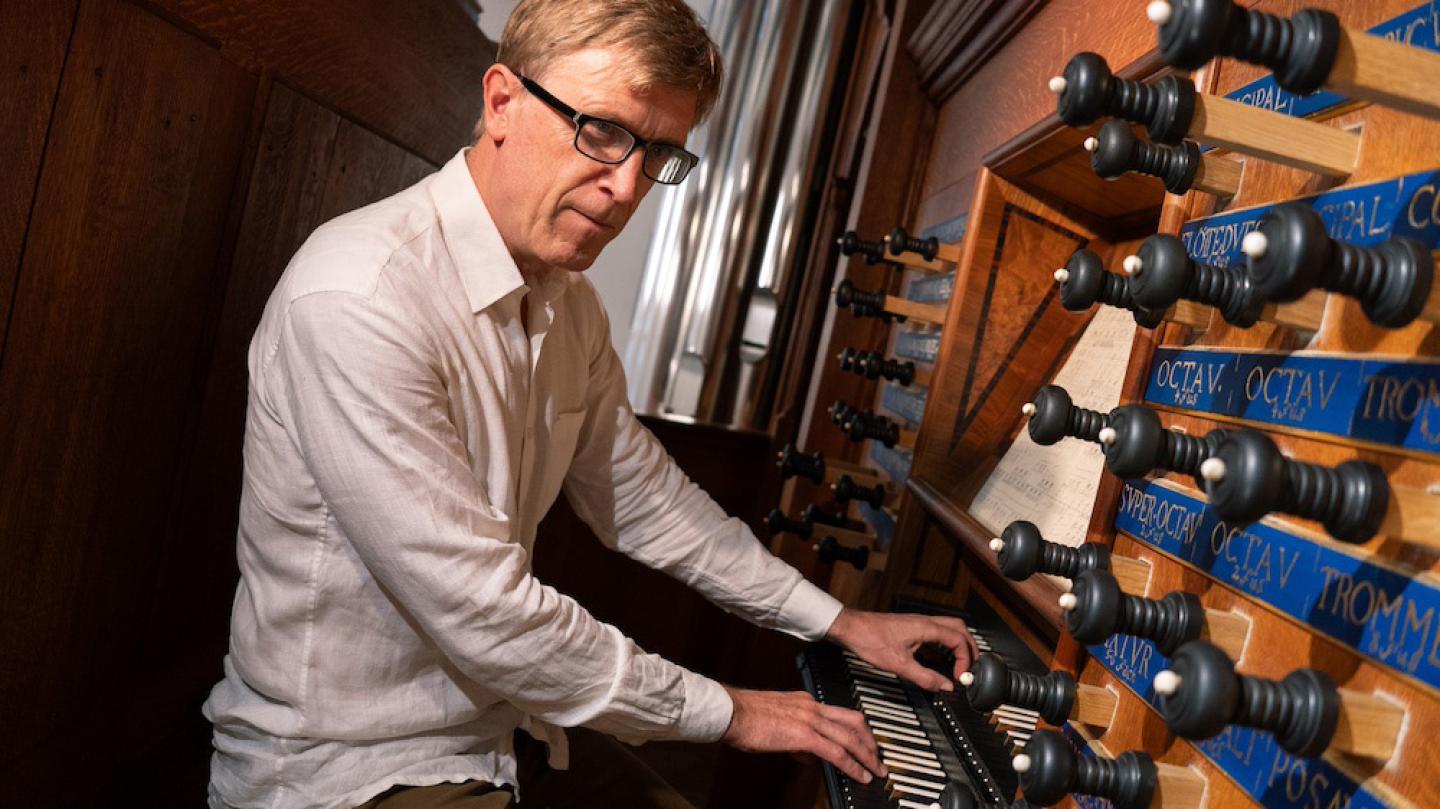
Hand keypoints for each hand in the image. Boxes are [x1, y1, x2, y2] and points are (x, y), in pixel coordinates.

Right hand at [720, 687, 886, 783]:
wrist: (731, 712)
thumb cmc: (745, 717)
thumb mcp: (776, 723)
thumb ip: (795, 737)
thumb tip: (808, 755)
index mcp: (806, 701)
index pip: (839, 713)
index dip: (856, 730)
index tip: (864, 742)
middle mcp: (812, 706)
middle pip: (854, 721)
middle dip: (870, 741)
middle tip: (877, 757)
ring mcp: (810, 719)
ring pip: (850, 737)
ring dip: (867, 756)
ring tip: (876, 771)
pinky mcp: (805, 735)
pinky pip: (837, 752)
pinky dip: (852, 765)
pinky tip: (859, 775)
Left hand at [825, 608, 978, 690]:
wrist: (850, 627)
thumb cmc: (870, 640)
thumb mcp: (899, 665)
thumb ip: (925, 677)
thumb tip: (946, 687)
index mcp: (926, 628)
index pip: (959, 640)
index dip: (966, 659)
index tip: (960, 677)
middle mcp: (925, 621)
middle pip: (960, 629)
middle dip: (970, 648)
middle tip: (970, 668)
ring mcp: (919, 622)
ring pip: (950, 627)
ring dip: (959, 643)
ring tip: (961, 662)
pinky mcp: (911, 626)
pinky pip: (938, 630)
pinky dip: (946, 642)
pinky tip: (940, 656)